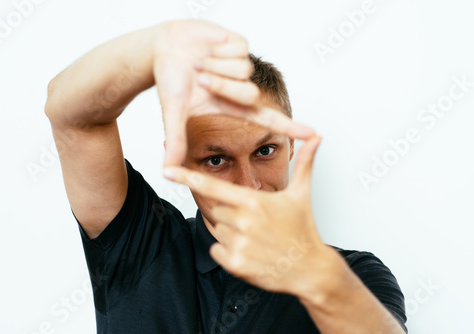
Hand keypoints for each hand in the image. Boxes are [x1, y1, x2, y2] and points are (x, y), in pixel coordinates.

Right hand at [152, 20, 312, 166]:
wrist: (164, 48)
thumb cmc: (171, 80)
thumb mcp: (174, 113)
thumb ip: (175, 141)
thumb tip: (167, 171)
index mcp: (232, 105)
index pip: (266, 118)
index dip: (289, 126)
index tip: (312, 135)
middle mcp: (241, 87)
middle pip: (250, 94)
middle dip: (221, 87)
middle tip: (200, 80)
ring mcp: (242, 65)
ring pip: (244, 71)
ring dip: (216, 67)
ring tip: (200, 64)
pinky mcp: (240, 44)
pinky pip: (239, 50)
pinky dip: (218, 51)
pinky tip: (208, 50)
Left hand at [164, 134, 344, 296]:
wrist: (309, 268)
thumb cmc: (303, 228)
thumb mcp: (301, 194)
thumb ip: (304, 163)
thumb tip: (317, 137)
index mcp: (253, 201)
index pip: (213, 186)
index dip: (187, 177)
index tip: (167, 170)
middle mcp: (242, 222)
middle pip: (215, 209)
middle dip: (229, 212)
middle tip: (253, 220)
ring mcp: (238, 244)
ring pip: (216, 229)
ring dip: (229, 231)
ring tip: (255, 235)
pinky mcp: (235, 264)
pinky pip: (216, 249)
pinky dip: (226, 249)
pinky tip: (249, 249)